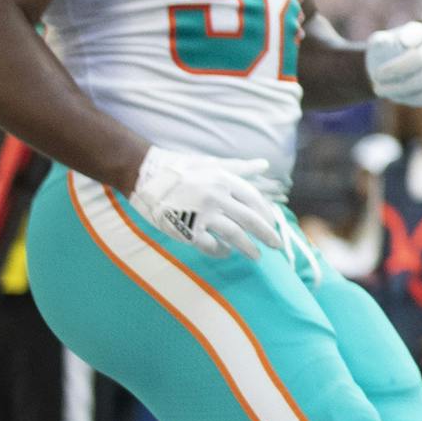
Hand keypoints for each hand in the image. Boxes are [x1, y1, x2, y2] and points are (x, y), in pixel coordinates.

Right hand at [130, 148, 286, 259]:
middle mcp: (217, 197)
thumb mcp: (212, 164)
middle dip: (266, 234)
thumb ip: (240, 167)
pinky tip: (225, 253)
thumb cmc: (180, 169)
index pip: (254, 199)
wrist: (145, 176)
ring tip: (257, 256)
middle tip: (276, 245)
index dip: (266, 213)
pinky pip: (210, 245)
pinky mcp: (188, 229)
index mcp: (224, 180)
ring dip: (248, 247)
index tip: (272, 223)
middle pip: (250, 219)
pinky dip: (220, 251)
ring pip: (234, 234)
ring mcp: (203, 214)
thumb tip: (265, 164)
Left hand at [366, 22, 421, 107]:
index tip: (401, 41)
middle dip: (398, 68)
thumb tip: (384, 41)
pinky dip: (411, 98)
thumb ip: (379, 41)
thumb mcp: (377, 45)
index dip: (414, 36)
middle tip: (377, 75)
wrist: (391, 75)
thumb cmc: (384, 55)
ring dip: (400, 86)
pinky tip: (394, 96)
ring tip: (379, 89)